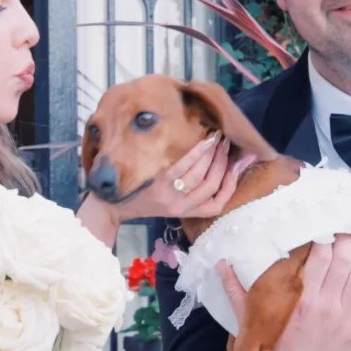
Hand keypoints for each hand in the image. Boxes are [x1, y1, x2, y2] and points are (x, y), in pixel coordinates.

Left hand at [107, 133, 252, 221]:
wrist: (112, 204)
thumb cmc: (141, 199)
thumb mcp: (168, 203)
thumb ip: (188, 193)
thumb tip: (211, 167)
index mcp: (186, 213)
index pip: (218, 202)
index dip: (232, 182)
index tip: (238, 164)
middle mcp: (182, 207)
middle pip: (213, 185)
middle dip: (224, 162)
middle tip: (226, 143)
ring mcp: (171, 197)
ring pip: (202, 175)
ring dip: (213, 154)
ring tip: (216, 138)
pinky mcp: (160, 185)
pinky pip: (185, 166)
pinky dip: (197, 152)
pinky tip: (204, 140)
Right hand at [217, 226, 350, 350]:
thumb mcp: (251, 322)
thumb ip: (237, 292)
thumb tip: (221, 266)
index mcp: (302, 299)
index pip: (318, 258)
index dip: (324, 237)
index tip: (327, 224)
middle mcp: (326, 304)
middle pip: (342, 260)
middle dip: (348, 238)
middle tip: (350, 224)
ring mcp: (345, 317)